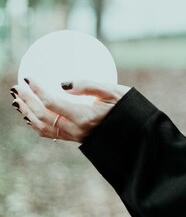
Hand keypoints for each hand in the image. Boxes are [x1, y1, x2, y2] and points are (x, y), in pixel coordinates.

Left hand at [10, 79, 130, 142]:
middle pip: (42, 116)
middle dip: (26, 101)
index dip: (37, 90)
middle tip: (16, 87)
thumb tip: (62, 83)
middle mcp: (77, 130)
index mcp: (85, 117)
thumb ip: (88, 85)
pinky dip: (36, 124)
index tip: (29, 77)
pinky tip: (32, 116)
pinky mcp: (76, 139)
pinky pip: (50, 133)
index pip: (52, 103)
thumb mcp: (114, 91)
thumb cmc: (128, 108)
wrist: (137, 135)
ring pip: (43, 128)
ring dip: (27, 114)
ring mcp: (75, 137)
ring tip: (18, 101)